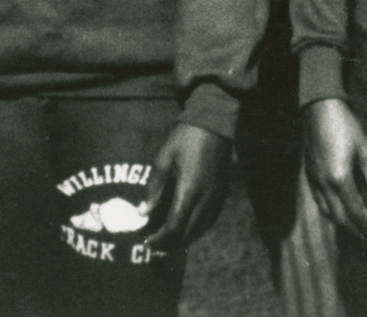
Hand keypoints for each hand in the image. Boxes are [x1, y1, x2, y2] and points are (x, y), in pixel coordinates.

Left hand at [141, 124, 230, 248]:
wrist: (214, 123)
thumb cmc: (185, 138)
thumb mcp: (164, 158)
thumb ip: (153, 187)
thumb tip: (143, 212)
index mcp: (189, 190)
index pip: (174, 227)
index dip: (160, 240)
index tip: (147, 243)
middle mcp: (206, 199)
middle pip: (188, 234)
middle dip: (170, 243)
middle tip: (155, 243)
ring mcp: (217, 197)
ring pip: (201, 230)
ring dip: (184, 238)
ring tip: (168, 237)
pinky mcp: (222, 193)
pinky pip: (210, 220)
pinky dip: (197, 229)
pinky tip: (187, 225)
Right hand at [302, 98, 366, 243]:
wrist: (319, 109)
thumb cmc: (346, 126)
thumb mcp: (365, 149)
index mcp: (340, 179)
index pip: (355, 211)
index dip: (365, 227)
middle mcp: (324, 184)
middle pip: (339, 217)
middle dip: (354, 230)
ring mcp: (314, 180)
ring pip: (326, 211)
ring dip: (341, 223)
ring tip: (355, 228)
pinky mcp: (309, 175)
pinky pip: (318, 201)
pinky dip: (329, 211)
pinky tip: (338, 209)